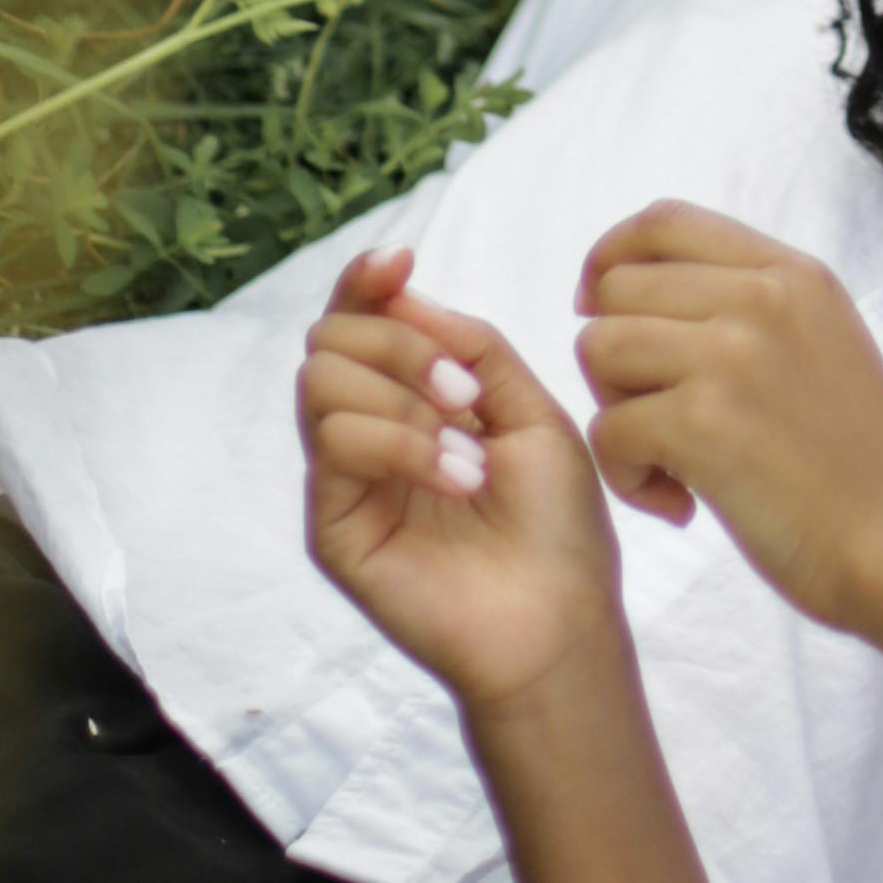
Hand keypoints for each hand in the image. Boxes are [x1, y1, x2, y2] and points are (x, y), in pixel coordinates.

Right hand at [298, 247, 623, 716]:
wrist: (561, 620)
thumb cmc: (556, 524)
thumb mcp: (528, 409)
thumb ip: (470, 345)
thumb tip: (404, 289)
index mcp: (412, 399)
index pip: (359, 319)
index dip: (366, 280)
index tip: (399, 261)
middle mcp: (368, 432)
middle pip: (330, 338)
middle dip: (399, 345)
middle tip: (466, 393)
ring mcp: (345, 481)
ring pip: (321, 382)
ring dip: (404, 398)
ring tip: (470, 453)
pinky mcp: (333, 528)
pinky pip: (336, 444)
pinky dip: (402, 444)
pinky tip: (457, 479)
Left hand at [576, 201, 882, 631]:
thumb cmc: (861, 466)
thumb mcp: (823, 343)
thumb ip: (752, 307)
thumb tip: (646, 299)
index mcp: (791, 272)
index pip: (663, 222)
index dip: (609, 259)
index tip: (599, 310)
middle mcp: (760, 297)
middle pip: (616, 289)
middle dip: (612, 358)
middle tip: (654, 419)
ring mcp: (731, 355)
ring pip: (598, 350)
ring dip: (614, 415)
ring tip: (666, 464)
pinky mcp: (703, 423)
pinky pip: (607, 430)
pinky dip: (626, 477)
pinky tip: (680, 505)